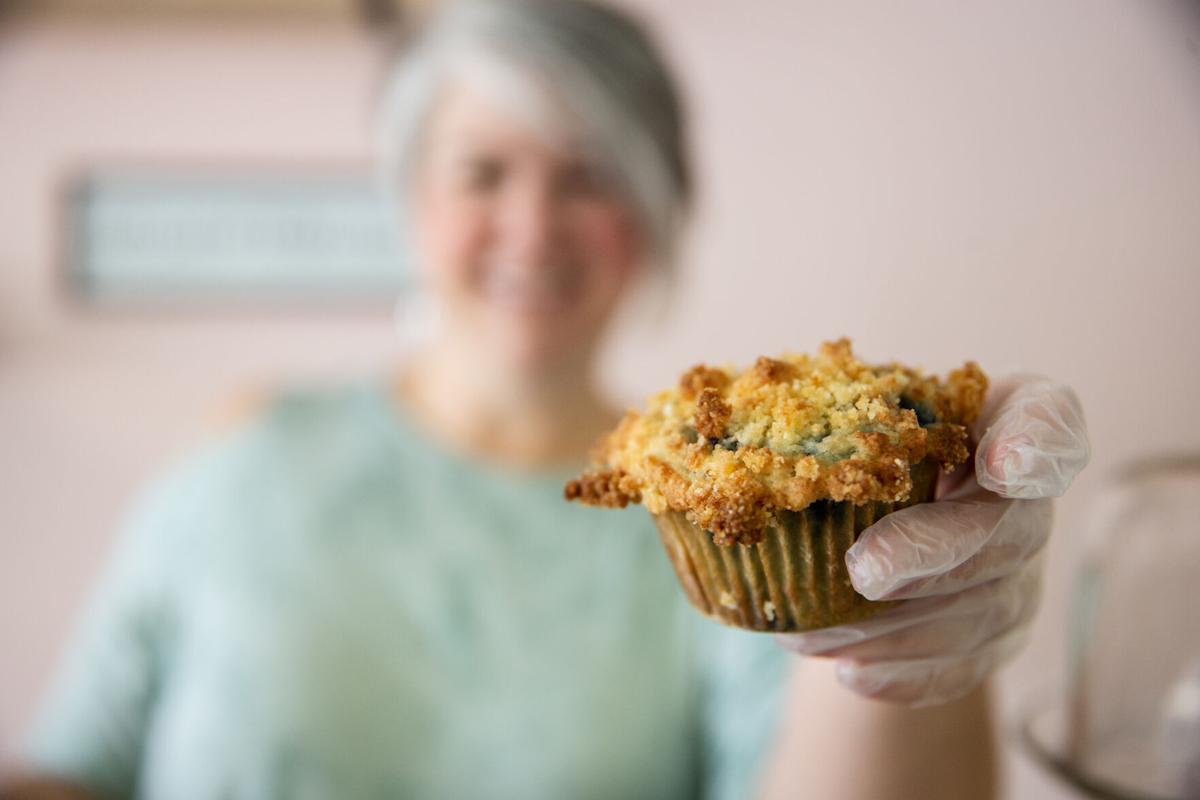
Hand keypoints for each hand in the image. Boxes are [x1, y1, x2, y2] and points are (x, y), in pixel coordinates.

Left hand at [776, 376, 1089, 706]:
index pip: (1047, 421)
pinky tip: (852, 674)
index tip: (1003, 464)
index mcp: (1001, 418)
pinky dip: (908, 674)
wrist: (883, 513)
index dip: (1035, 443)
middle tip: (864, 572)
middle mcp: (1026, 498)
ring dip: (898, 627)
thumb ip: (821, 409)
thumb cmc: (862, 443)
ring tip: (814, 633)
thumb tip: (705, 423)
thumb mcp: (849, 410)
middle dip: (933, 554)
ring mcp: (1022, 571)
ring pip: (982, 610)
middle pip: (1008, 530)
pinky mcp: (999, 633)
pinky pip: (966, 665)